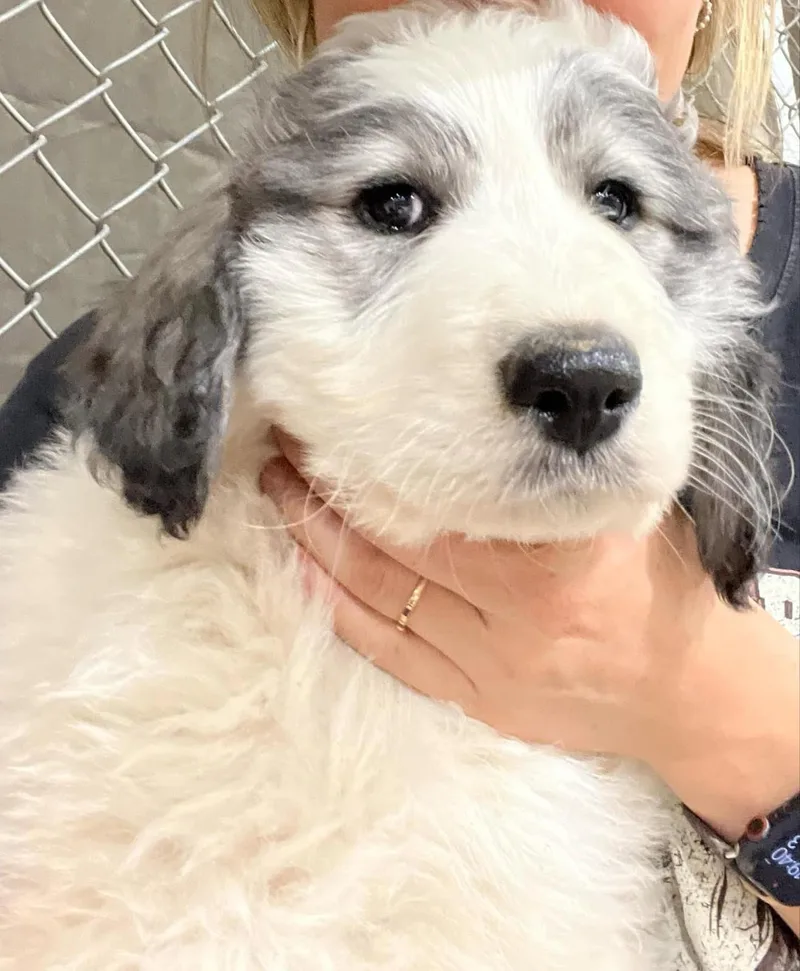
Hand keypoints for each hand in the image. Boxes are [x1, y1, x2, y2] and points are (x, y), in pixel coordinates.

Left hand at [261, 430, 798, 842]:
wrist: (687, 692)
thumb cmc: (661, 584)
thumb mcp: (626, 513)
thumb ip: (557, 481)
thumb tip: (487, 420)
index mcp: (556, 558)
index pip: (442, 500)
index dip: (376, 462)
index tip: (336, 420)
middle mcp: (515, 616)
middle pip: (394, 547)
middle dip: (328, 496)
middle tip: (283, 447)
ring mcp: (489, 665)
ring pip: (379, 599)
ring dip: (319, 546)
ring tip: (280, 495)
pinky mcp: (475, 699)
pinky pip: (390, 652)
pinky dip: (340, 610)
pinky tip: (303, 572)